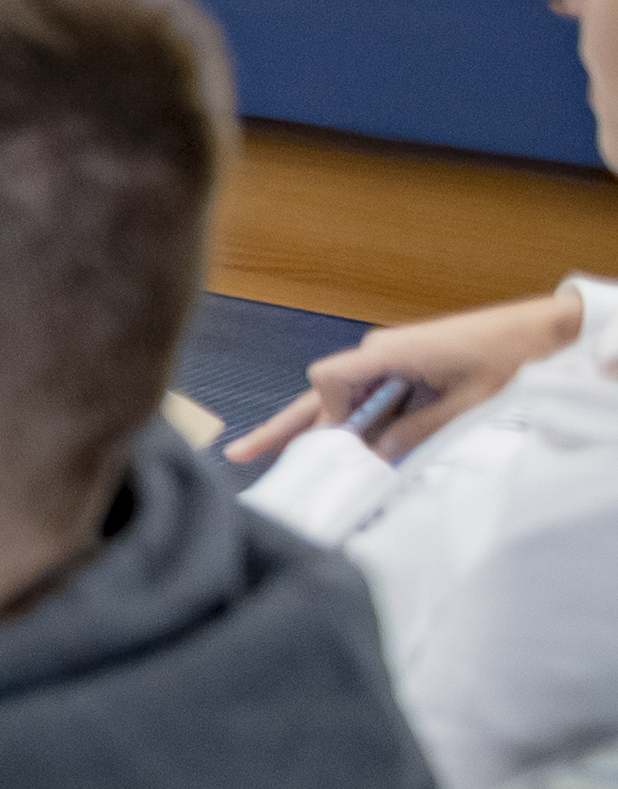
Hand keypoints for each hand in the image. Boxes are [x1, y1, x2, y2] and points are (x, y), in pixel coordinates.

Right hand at [232, 287, 579, 464]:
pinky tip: (367, 444)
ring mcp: (393, 357)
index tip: (339, 444)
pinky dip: (365, 420)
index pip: (325, 382)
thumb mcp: (463, 406)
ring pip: (346, 397)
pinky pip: (373, 395)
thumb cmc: (508, 359)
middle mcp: (380, 352)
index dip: (324, 416)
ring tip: (307, 459)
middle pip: (321, 392)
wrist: (545, 330)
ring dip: (337, 428)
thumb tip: (373, 458)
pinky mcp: (408, 363)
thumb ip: (414, 433)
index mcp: (386, 354)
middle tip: (243, 453)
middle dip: (286, 426)